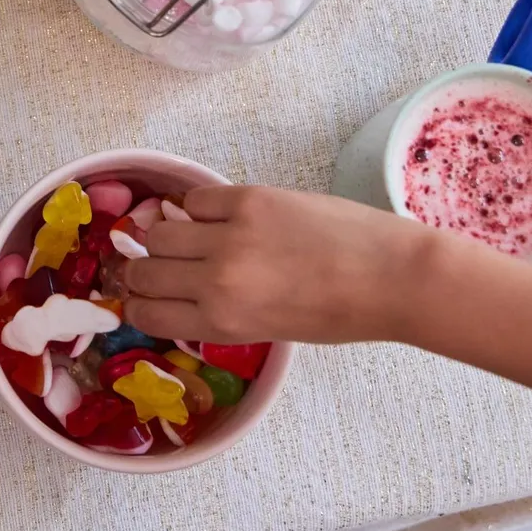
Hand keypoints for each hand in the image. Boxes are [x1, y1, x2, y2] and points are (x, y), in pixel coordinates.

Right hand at [121, 185, 431, 344]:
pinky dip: (198, 210)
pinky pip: (195, 201)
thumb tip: (180, 291)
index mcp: (223, 322)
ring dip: (165, 238)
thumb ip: (220, 314)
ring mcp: (230, 236)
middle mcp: (216, 280)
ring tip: (188, 239)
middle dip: (144, 271)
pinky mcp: (248, 199)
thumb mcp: (269, 331)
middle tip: (159, 267)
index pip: (146, 313)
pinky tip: (219, 218)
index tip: (144, 296)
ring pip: (158, 232)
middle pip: (144, 270)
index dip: (138, 304)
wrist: (393, 276)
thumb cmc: (340, 315)